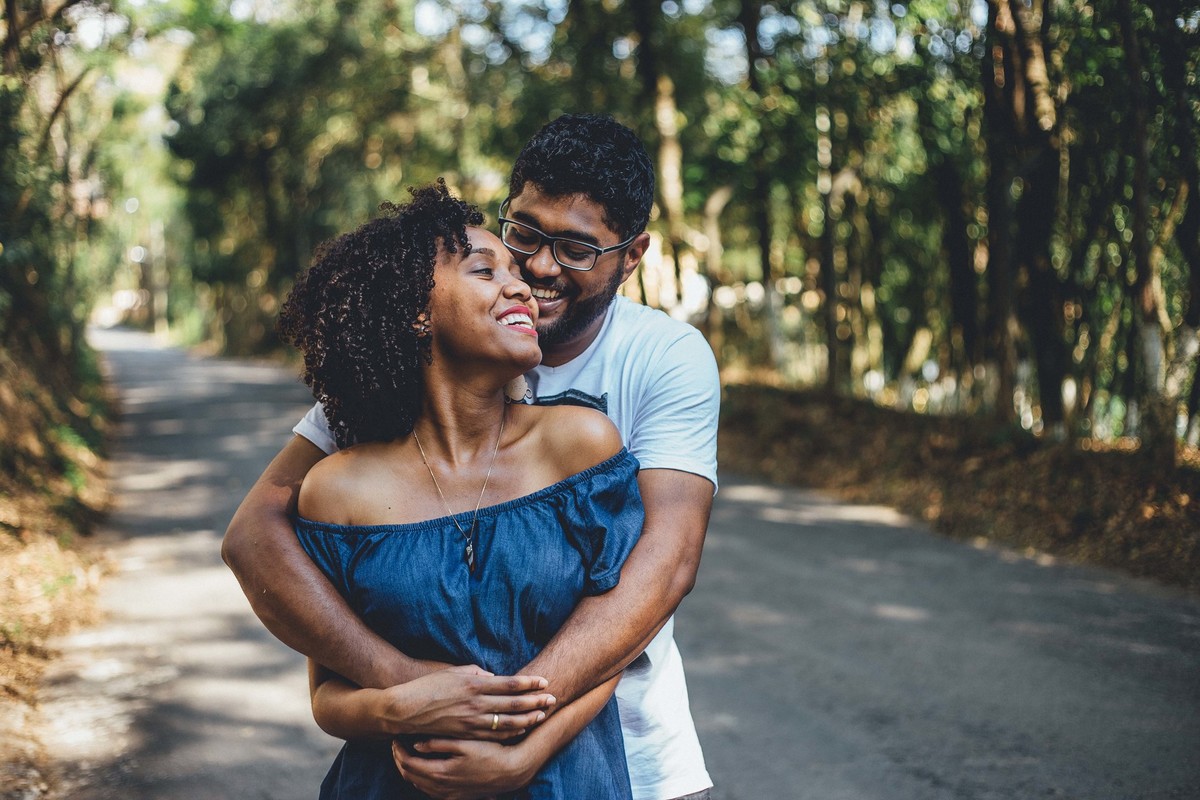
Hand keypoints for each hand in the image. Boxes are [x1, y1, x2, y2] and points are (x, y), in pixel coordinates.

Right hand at [383, 665, 555, 739]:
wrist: (405, 709)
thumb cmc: (429, 686)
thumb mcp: (454, 672)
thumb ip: (477, 673)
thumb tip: (494, 677)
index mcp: (475, 683)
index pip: (510, 683)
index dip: (530, 683)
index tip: (545, 682)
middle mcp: (477, 703)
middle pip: (514, 703)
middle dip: (536, 701)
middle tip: (554, 699)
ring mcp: (472, 721)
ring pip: (508, 722)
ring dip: (528, 719)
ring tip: (542, 715)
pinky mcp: (466, 734)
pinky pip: (494, 735)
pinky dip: (510, 733)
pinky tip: (521, 730)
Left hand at [392, 737, 536, 799]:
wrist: (510, 771)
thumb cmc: (490, 753)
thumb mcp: (465, 743)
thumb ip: (439, 743)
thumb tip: (417, 744)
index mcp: (439, 772)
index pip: (408, 763)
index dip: (399, 749)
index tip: (397, 736)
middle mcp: (440, 787)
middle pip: (409, 775)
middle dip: (400, 758)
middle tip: (398, 743)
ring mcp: (446, 794)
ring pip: (417, 783)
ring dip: (410, 768)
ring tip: (408, 752)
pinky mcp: (454, 796)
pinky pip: (429, 790)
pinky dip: (421, 777)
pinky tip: (425, 766)